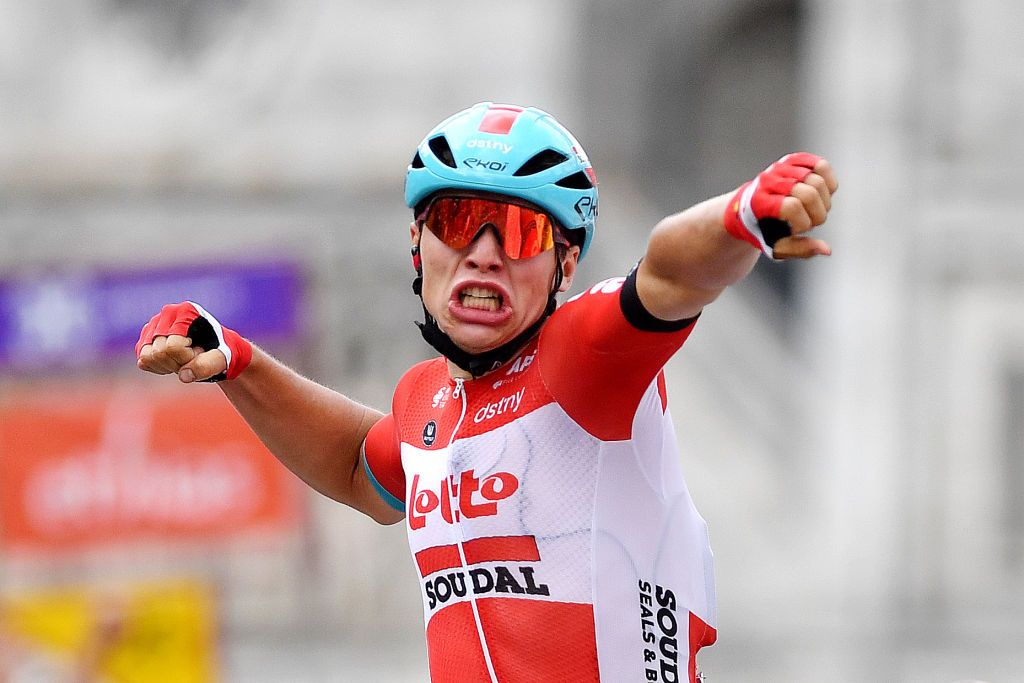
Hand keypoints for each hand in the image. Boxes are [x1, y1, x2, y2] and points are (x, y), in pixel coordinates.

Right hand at [135, 302, 251, 382]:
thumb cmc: (223, 352)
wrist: (219, 352)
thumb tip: (184, 375)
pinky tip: (175, 361)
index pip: (173, 346)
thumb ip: (207, 365)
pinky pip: (143, 362)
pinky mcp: (146, 338)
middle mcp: (168, 313)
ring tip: (185, 358)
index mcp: (187, 311)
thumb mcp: (222, 359)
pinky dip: (159, 368)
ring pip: (147, 357)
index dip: (187, 358)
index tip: (201, 351)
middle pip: (159, 352)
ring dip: (168, 366)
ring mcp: (154, 324)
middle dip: (178, 363)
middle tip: (194, 356)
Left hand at [723, 153, 838, 259]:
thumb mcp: (774, 246)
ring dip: (824, 201)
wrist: (744, 210)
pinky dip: (828, 181)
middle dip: (817, 214)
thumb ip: (799, 250)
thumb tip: (827, 250)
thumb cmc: (762, 231)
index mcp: (760, 203)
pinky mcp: (793, 161)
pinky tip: (822, 194)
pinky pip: (822, 165)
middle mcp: (769, 181)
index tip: (798, 230)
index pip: (792, 207)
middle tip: (810, 222)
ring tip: (814, 209)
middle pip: (809, 193)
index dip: (803, 223)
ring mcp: (781, 169)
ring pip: (819, 179)